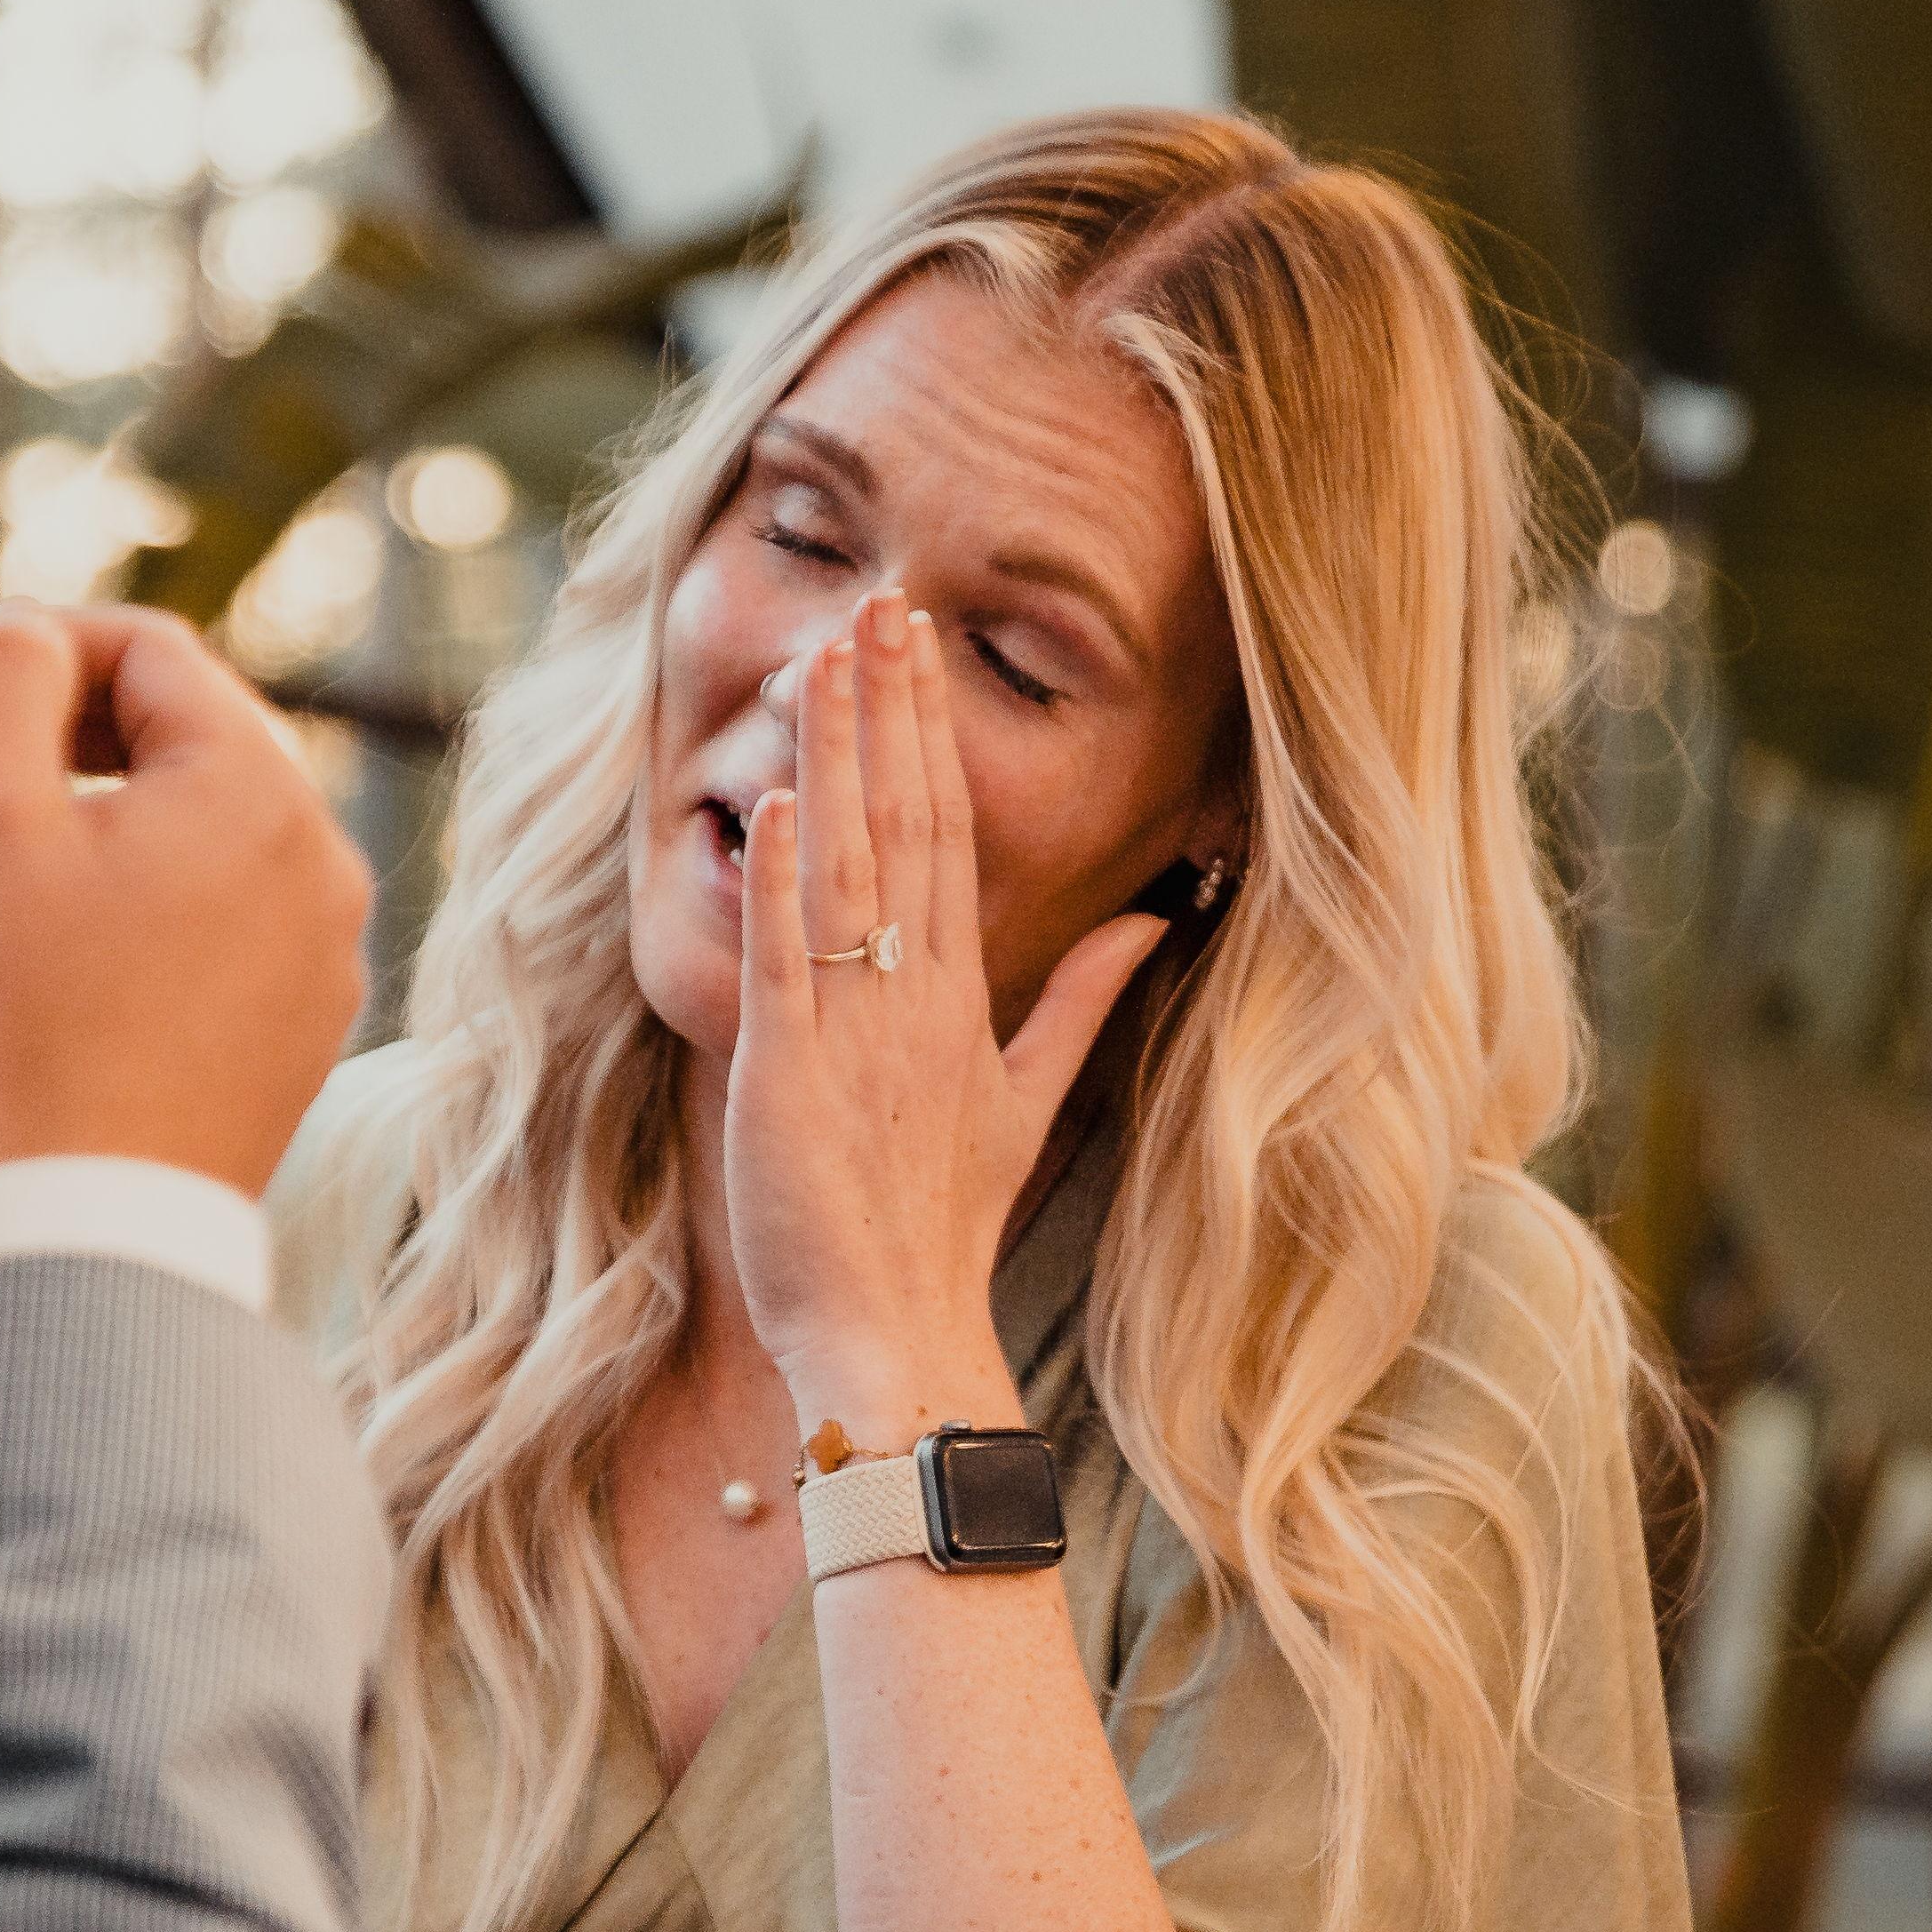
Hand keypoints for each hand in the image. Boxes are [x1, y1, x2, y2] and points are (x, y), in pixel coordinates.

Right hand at [0, 604, 372, 1191]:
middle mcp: (324, 866)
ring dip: (84, 815)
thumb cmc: (16, 1028)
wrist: (75, 1242)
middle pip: (180, 736)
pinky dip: (129, 902)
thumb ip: (1, 675)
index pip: (145, 650)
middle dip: (49, 730)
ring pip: (194, 831)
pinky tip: (45, 952)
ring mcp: (322, 960)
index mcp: (263, 791)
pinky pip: (213, 922)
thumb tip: (26, 633)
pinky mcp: (296, 1037)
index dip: (20, 647)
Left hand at [726, 594, 1161, 1424]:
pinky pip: (786, 959)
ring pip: (849, 869)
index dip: (929, 733)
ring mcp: (855, 1031)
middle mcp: (915, 997)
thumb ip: (1082, 1003)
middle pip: (908, 823)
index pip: (950, 833)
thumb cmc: (941, 1228)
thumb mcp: (1024, 1103)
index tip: (916, 644)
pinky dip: (781, 880)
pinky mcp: (789, 1074)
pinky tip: (778, 799)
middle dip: (892, 710)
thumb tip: (1154, 922)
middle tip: (881, 603)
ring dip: (839, 758)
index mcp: (961, 997)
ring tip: (830, 656)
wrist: (898, 1329)